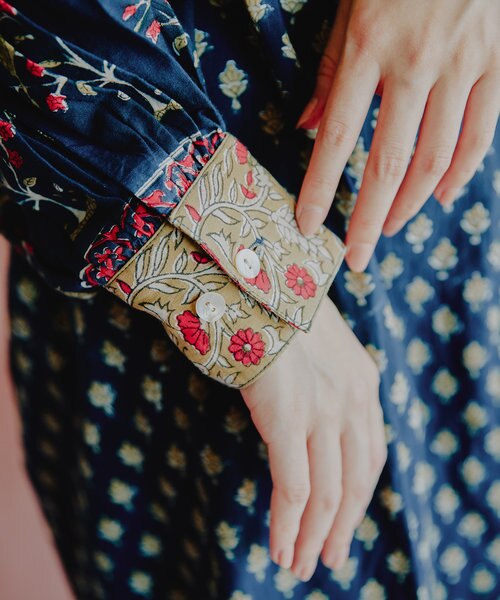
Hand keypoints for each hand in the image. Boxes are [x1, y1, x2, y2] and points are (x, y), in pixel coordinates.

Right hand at [241, 296, 385, 580]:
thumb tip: (304, 414)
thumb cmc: (272, 311)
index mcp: (363, 382)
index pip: (370, 455)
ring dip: (315, 536)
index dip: (358, 497)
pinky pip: (294, 487)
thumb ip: (322, 380)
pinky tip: (280, 547)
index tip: (344, 523)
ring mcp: (323, 410)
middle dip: (342, 526)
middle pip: (355, 482)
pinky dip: (288, 524)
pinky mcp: (289, 418)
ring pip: (328, 493)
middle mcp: (352, 400)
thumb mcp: (313, 344)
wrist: (251, 280)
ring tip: (300, 564)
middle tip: (329, 558)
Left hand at [295, 0, 499, 270]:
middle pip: (388, 162)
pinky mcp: (498, 65)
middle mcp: (415, 63)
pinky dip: (459, 174)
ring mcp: (463, 65)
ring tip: (389, 229)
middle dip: (369, 218)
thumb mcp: (350, 9)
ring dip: (409, 204)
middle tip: (355, 257)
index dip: (321, 187)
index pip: (336, 136)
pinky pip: (480, 135)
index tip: (308, 225)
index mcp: (368, 47)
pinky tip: (439, 198)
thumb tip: (306, 127)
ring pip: (436, 157)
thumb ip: (329, 72)